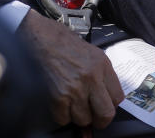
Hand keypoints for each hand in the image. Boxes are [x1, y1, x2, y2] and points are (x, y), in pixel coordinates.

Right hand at [18, 10, 123, 128]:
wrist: (37, 34)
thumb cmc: (60, 40)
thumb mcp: (90, 52)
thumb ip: (100, 73)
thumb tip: (103, 96)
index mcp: (102, 65)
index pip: (118, 98)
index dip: (109, 105)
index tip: (102, 105)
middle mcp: (91, 77)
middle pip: (105, 114)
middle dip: (98, 120)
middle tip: (91, 117)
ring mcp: (75, 88)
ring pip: (83, 119)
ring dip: (76, 116)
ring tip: (70, 104)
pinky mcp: (58, 95)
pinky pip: (63, 118)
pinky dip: (60, 115)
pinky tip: (58, 103)